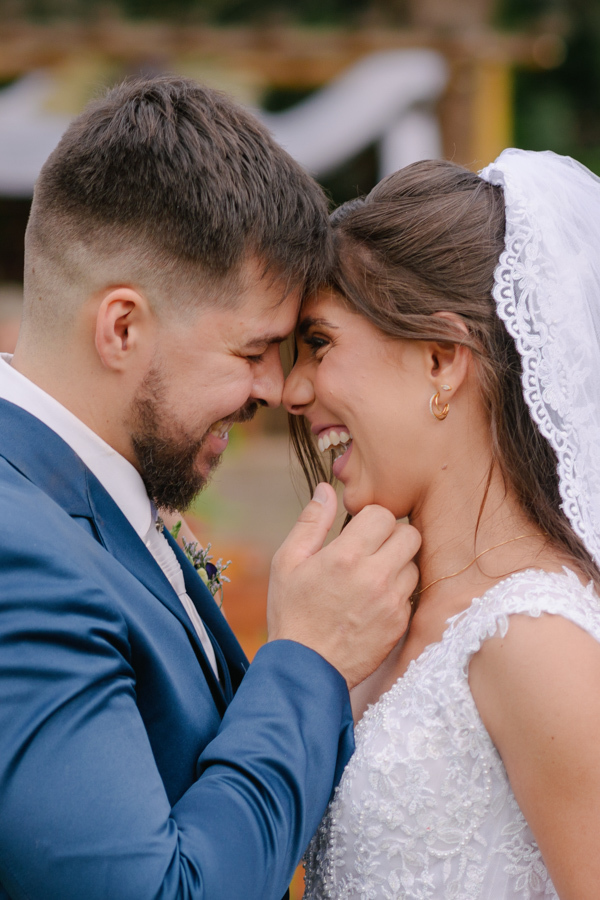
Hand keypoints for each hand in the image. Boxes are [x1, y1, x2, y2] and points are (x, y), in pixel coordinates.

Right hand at [267, 483, 419, 688]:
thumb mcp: (287, 562)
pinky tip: (374, 599)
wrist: (305, 669)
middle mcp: (374, 576)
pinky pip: (411, 593)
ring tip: (372, 575)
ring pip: (414, 563)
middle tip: (372, 548)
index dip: (370, 518)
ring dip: (398, 563)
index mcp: (345, 555)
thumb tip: (327, 489)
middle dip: (392, 536)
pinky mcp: (400, 623)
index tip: (358, 531)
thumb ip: (311, 522)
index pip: (383, 514)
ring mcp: (391, 602)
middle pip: (409, 534)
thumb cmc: (292, 612)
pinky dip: (397, 591)